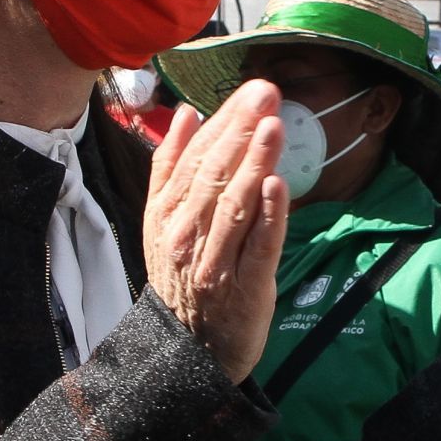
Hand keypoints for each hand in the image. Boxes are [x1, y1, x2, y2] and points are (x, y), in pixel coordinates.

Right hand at [142, 81, 288, 380]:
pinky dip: (268, 215)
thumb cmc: (184, 275)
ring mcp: (215, 262)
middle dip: (242, 131)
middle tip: (267, 94)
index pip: (194, 158)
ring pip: (234, 205)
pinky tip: (278, 184)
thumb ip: (170, 166)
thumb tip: (188, 114)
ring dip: (255, 163)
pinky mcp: (245, 286)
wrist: (190, 347)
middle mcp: (186, 235)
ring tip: (273, 126)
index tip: (250, 92)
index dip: (224, 123)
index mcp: (166, 214)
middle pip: (214, 174)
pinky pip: (258, 246)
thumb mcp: (162, 221)